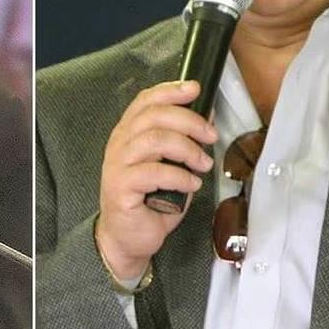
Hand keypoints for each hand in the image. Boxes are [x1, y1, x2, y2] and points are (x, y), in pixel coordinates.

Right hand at [97, 80, 216, 278]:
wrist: (127, 238)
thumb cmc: (150, 201)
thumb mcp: (171, 166)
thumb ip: (183, 143)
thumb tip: (207, 119)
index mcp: (129, 132)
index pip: (146, 100)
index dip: (171, 91)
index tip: (196, 90)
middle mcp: (120, 143)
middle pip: (154, 116)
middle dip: (189, 121)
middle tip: (211, 136)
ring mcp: (118, 164)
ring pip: (154, 140)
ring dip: (187, 149)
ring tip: (203, 164)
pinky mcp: (121, 187)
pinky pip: (154, 172)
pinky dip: (180, 176)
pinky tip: (192, 184)